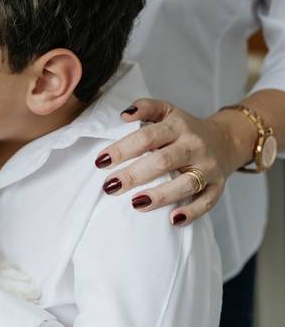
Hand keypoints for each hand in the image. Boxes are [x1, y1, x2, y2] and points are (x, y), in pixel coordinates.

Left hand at [97, 98, 253, 225]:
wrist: (226, 139)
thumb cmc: (185, 129)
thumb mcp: (167, 110)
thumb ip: (146, 107)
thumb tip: (124, 114)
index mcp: (177, 126)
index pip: (146, 137)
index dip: (123, 149)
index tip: (101, 161)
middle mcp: (194, 146)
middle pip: (163, 161)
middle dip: (134, 175)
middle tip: (111, 186)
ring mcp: (208, 167)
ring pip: (185, 183)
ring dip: (160, 195)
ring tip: (136, 203)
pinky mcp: (218, 186)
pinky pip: (207, 202)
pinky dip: (192, 212)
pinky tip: (173, 219)